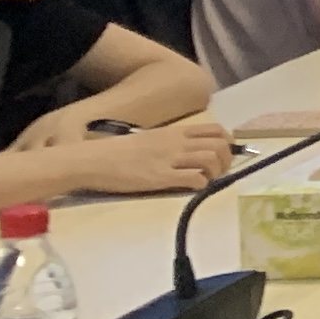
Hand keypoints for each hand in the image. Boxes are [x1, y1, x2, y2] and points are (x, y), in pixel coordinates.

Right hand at [67, 119, 235, 196]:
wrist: (92, 160)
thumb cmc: (116, 151)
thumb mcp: (149, 139)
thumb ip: (170, 143)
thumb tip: (188, 152)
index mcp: (175, 132)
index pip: (215, 130)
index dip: (227, 142)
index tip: (224, 154)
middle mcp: (177, 143)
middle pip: (219, 145)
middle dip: (226, 159)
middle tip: (219, 171)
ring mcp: (170, 159)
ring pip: (211, 159)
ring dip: (216, 173)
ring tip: (208, 181)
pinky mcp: (161, 178)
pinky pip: (194, 178)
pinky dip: (201, 185)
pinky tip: (194, 188)